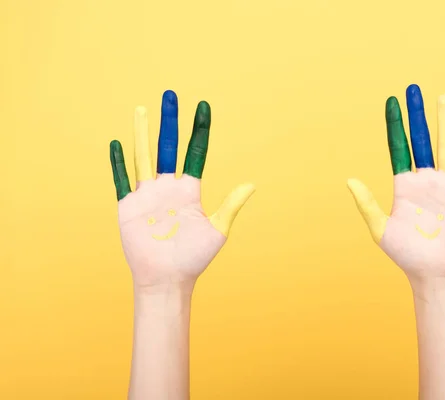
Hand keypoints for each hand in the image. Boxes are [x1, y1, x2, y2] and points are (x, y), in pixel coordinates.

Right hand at [110, 90, 254, 290]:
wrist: (168, 279)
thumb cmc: (194, 259)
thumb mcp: (217, 229)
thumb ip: (230, 205)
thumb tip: (251, 183)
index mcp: (190, 190)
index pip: (195, 153)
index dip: (199, 130)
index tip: (203, 107)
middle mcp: (168, 188)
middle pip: (168, 147)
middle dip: (169, 122)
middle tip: (170, 96)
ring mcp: (147, 195)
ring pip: (144, 156)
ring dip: (142, 133)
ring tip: (142, 109)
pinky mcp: (129, 206)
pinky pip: (122, 179)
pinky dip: (119, 162)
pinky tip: (118, 143)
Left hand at [348, 84, 444, 286]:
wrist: (434, 273)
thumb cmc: (406, 255)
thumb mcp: (381, 229)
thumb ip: (367, 203)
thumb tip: (350, 180)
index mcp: (403, 185)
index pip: (398, 147)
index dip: (394, 124)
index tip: (391, 102)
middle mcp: (423, 179)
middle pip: (419, 139)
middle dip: (416, 114)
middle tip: (412, 89)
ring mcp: (444, 185)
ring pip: (443, 146)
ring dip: (443, 122)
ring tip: (442, 98)